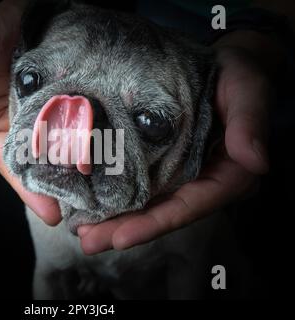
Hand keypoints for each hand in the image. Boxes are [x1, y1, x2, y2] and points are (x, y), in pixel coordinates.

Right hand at [0, 0, 59, 233]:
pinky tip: (85, 172)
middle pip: (11, 168)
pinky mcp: (54, 114)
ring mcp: (28, 122)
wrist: (39, 13)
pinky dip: (70, 158)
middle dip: (29, 193)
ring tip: (74, 203)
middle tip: (51, 216)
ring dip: (54, 182)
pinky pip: (61, 141)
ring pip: (39, 160)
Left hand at [76, 35, 276, 254]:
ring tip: (82, 230)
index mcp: (227, 175)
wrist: (224, 66)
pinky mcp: (165, 160)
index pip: (190, 206)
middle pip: (162, 212)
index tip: (121, 238)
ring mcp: (181, 173)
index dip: (156, 223)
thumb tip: (256, 162)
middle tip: (88, 241)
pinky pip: (140, 182)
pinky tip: (90, 200)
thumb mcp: (248, 91)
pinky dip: (116, 194)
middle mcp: (202, 181)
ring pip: (148, 202)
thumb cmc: (240, 76)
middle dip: (124, 229)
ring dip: (115, 219)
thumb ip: (250, 123)